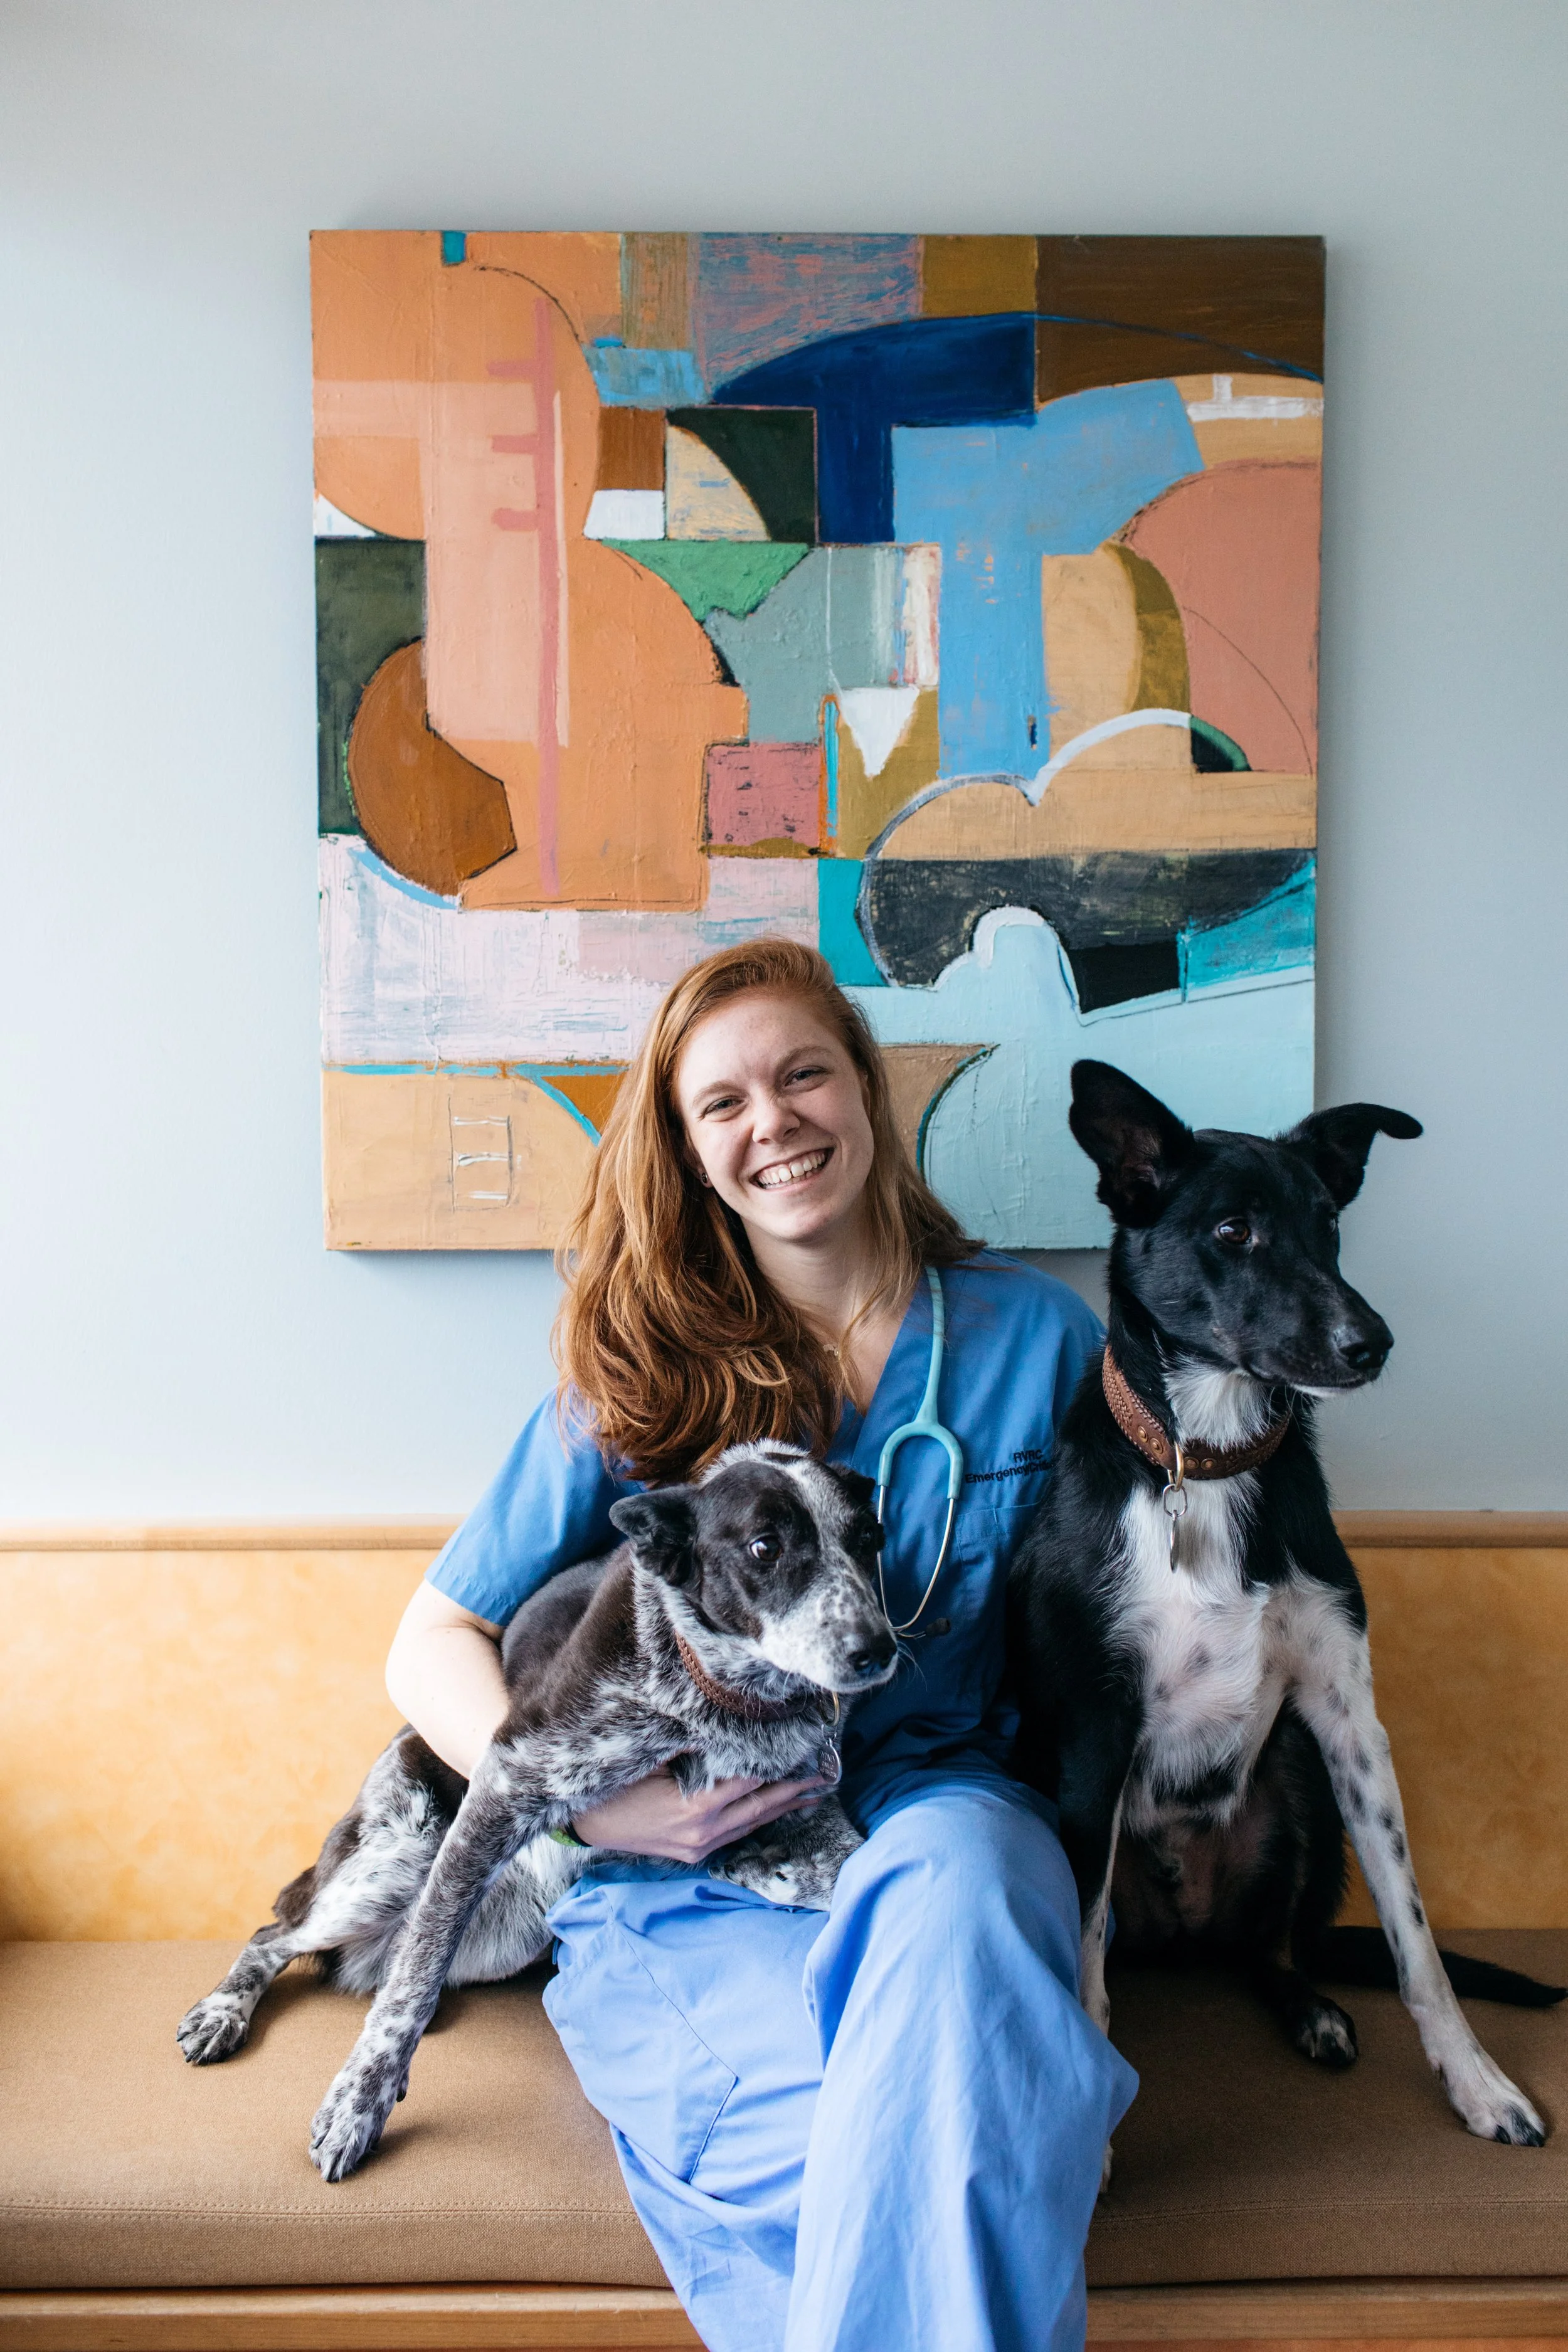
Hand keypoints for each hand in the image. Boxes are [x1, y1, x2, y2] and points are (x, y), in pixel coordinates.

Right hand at [572, 1767, 825, 1863]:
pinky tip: (777, 1809)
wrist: (585, 1825)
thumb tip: (729, 1725)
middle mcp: (706, 1831)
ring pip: (754, 1822)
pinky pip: (738, 1833)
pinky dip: (761, 1817)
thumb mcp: (653, 1757)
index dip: (781, 1761)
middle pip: (763, 1804)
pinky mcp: (695, 1852)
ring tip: (816, 1791)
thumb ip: (693, 1747)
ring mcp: (701, 1846)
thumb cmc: (615, 1784)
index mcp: (698, 1806)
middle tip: (829, 1770)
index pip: (752, 1778)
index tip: (806, 1743)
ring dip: (785, 1805)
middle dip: (797, 1788)